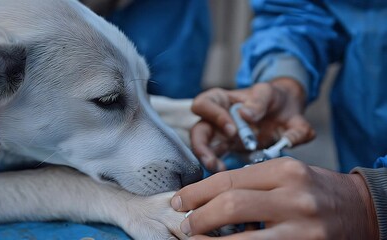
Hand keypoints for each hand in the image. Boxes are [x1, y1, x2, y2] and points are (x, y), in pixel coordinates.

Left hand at [170, 157, 378, 238]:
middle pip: (231, 204)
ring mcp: (302, 226)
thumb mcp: (286, 174)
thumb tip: (208, 198)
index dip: (197, 192)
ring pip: (242, 238)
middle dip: (199, 217)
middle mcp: (293, 195)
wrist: (359, 208)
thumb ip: (251, 183)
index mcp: (284, 170)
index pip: (228, 179)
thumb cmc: (314, 188)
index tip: (179, 201)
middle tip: (185, 225)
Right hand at [190, 78, 314, 171]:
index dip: (213, 116)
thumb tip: (245, 115)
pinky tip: (227, 174)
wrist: (285, 112)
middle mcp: (214, 118)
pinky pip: (216, 158)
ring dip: (207, 159)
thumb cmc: (272, 97)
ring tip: (218, 170)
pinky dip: (219, 166)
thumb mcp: (268, 93)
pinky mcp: (227, 149)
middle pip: (197, 131)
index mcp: (221, 99)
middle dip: (201, 147)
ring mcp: (219, 135)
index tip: (232, 130)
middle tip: (212, 161)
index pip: (203, 104)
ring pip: (203, 147)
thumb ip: (259, 102)